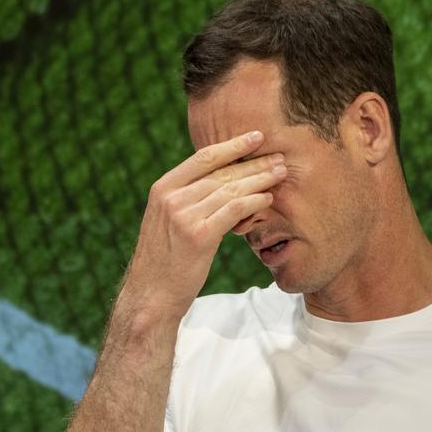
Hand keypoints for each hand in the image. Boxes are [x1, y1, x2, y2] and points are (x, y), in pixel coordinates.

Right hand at [120, 130, 285, 317]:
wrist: (151, 294)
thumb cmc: (165, 259)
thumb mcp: (168, 221)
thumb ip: (189, 198)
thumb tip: (221, 182)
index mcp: (163, 188)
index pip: (203, 157)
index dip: (232, 145)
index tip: (256, 136)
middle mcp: (172, 197)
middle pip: (221, 172)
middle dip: (254, 162)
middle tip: (278, 156)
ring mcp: (184, 215)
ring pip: (231, 188)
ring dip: (260, 179)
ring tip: (280, 173)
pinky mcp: (199, 235)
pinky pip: (234, 210)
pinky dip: (254, 202)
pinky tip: (268, 198)